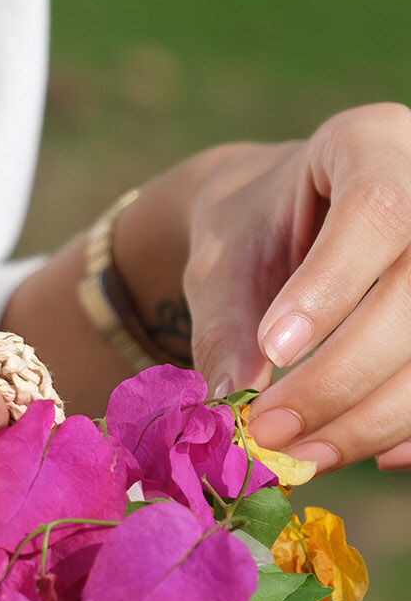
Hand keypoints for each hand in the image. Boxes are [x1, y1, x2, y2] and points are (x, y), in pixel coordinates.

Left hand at [183, 104, 410, 473]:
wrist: (289, 227)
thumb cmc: (253, 232)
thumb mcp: (222, 261)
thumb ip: (226, 325)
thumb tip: (232, 400)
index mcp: (372, 142)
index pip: (378, 211)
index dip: (333, 286)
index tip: (275, 348)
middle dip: (345, 377)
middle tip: (273, 432)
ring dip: (377, 417)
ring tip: (304, 457)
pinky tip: (367, 453)